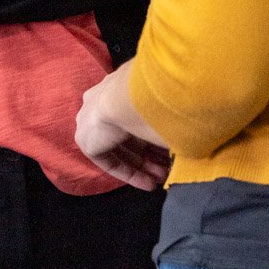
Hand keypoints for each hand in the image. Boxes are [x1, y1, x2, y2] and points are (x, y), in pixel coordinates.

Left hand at [76, 70, 169, 191]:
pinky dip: (129, 173)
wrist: (127, 97)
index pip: (132, 116)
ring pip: (119, 150)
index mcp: (115, 86)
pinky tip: (148, 183)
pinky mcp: (85, 141)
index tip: (168, 147)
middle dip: (149, 154)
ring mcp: (89, 121)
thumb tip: (183, 126)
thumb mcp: (161, 101)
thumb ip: (165, 113)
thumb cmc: (152, 94)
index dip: (151, 135)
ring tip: (162, 178)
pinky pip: (109, 161)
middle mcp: (100, 101)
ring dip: (142, 166)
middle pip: (126, 136)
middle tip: (168, 167)